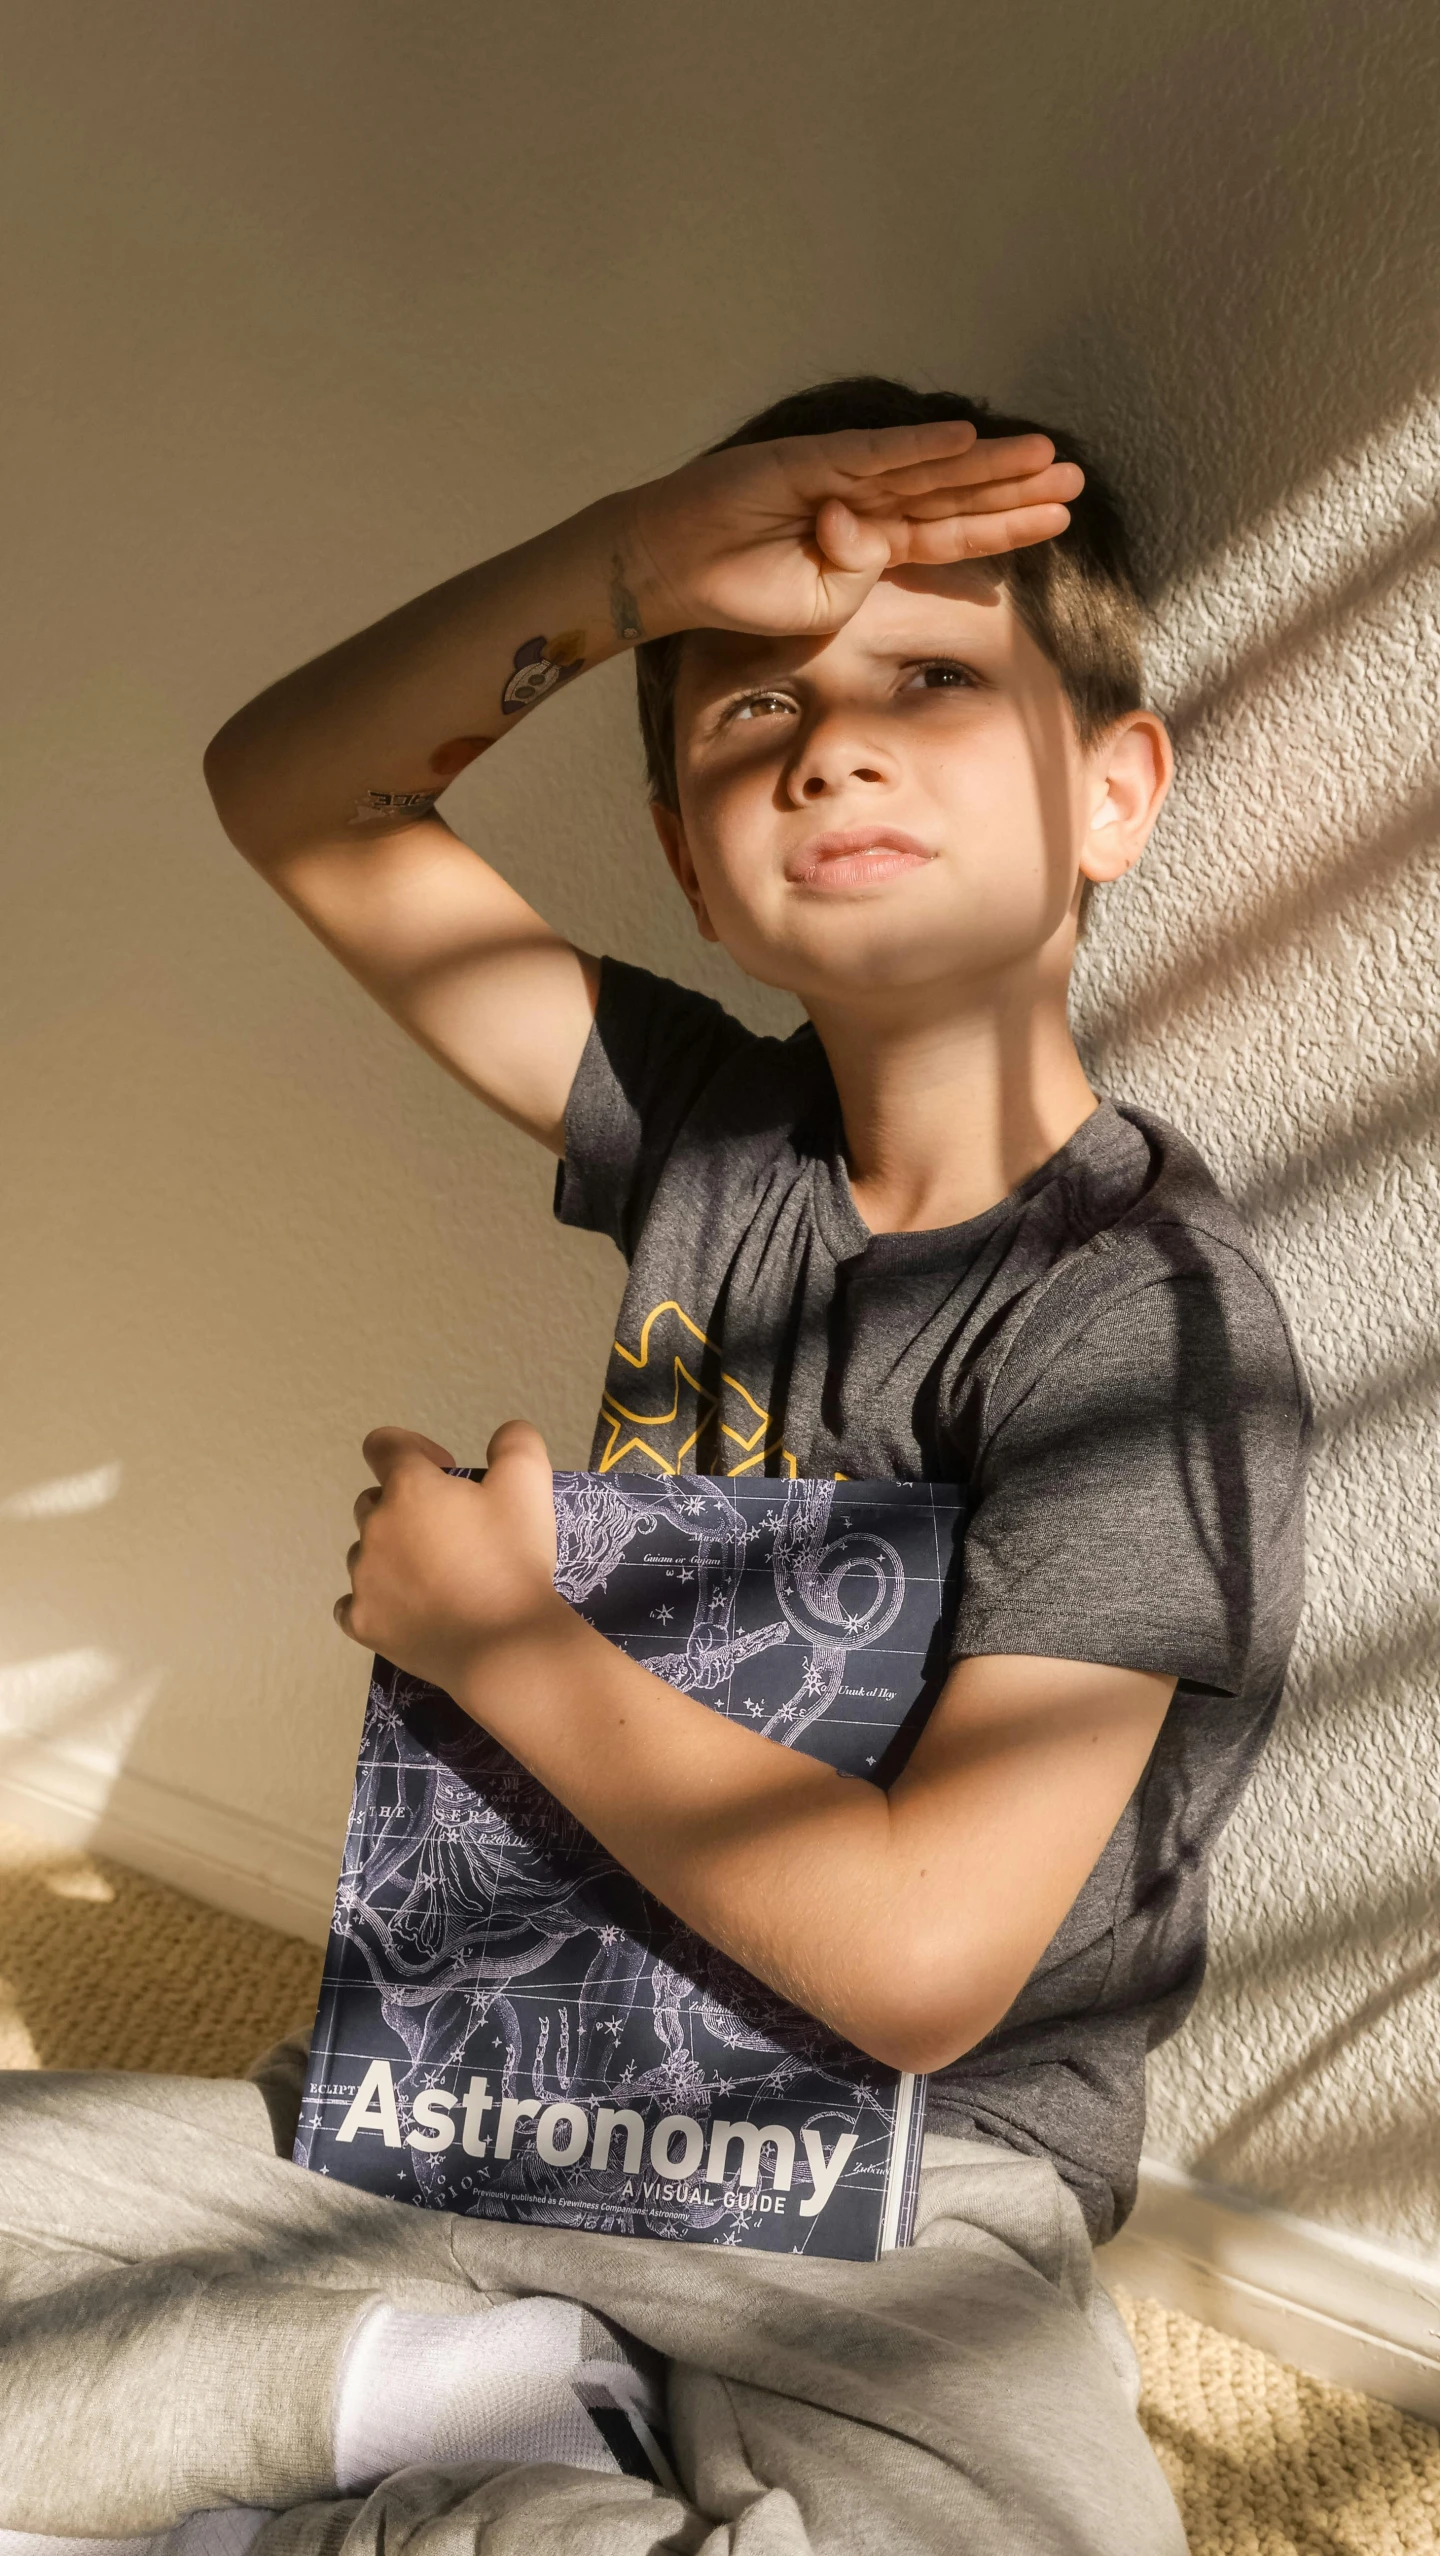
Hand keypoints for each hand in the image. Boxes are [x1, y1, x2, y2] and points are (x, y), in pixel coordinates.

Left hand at [334, 1419, 563, 1695]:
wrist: (508, 1647)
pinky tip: (411, 1610)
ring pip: (365, 1553)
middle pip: (373, 1500)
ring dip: (392, 1554)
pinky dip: (378, 1601)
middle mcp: (374, 1528)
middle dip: (405, 1506)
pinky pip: (354, 1603)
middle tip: (451, 1532)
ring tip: (438, 1577)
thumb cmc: (515, 1561)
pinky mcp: (362, 1624)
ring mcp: (363, 1579)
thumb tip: (503, 1436)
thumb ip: (515, 1442)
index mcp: (408, 1488)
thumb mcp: (530, 1484)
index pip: (383, 1444)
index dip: (414, 1449)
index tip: (446, 1472)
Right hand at [621, 421, 1082, 643]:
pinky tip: (964, 439)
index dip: (1007, 525)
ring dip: (987, 463)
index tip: (1059, 518)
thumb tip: (869, 527)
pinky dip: (917, 447)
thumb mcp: (822, 608)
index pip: (955, 532)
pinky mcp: (810, 459)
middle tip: (1076, 476)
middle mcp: (870, 502)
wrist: (678, 567)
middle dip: (1017, 487)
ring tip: (1044, 456)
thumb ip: (860, 573)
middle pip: (957, 493)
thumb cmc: (745, 590)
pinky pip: (874, 454)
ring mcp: (843, 475)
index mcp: (877, 545)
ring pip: (929, 469)